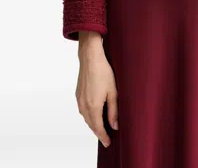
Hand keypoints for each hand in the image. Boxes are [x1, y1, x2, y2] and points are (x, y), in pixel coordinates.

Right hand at [75, 31, 117, 147]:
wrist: (90, 58)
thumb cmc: (104, 72)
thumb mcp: (113, 92)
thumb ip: (114, 111)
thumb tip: (115, 125)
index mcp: (93, 107)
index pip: (98, 128)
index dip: (103, 136)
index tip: (108, 143)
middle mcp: (84, 105)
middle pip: (91, 124)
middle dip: (98, 132)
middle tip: (106, 138)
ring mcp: (79, 100)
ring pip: (85, 118)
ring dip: (93, 124)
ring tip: (101, 127)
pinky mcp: (78, 94)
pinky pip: (82, 110)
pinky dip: (88, 116)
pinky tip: (94, 114)